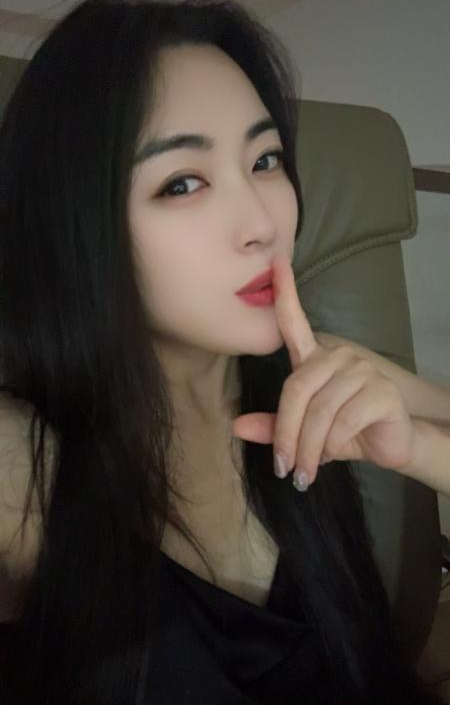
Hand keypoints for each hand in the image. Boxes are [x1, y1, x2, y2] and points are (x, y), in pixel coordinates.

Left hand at [231, 251, 417, 490]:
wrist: (389, 447)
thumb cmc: (343, 434)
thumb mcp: (302, 432)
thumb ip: (273, 426)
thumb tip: (236, 426)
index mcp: (315, 359)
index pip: (295, 322)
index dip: (285, 292)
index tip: (276, 262)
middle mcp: (337, 357)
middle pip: (296, 388)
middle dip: (286, 433)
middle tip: (284, 467)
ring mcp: (361, 370)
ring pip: (319, 410)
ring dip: (307, 447)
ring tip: (303, 472)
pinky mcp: (380, 391)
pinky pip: (343, 419)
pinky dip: (331, 445)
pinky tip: (328, 459)